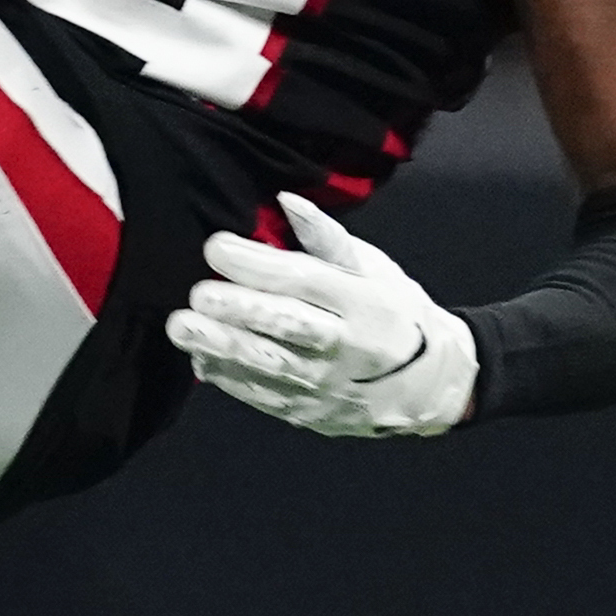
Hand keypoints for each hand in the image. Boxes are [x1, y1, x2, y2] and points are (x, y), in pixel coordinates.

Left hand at [164, 191, 478, 438]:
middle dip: (239, 310)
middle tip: (197, 294)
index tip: (216, 247)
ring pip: (271, 366)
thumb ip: (327, 238)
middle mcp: (348, 346)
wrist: (433, 383)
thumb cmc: (394, 311)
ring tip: (181, 328)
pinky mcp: (312, 414)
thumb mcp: (374, 268)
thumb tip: (286, 202)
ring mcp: (329, 386)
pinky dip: (230, 377)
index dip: (258, 265)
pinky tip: (200, 357)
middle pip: (288, 326)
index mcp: (365, 302)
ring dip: (222, 347)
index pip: (305, 280)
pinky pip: (265, 396)